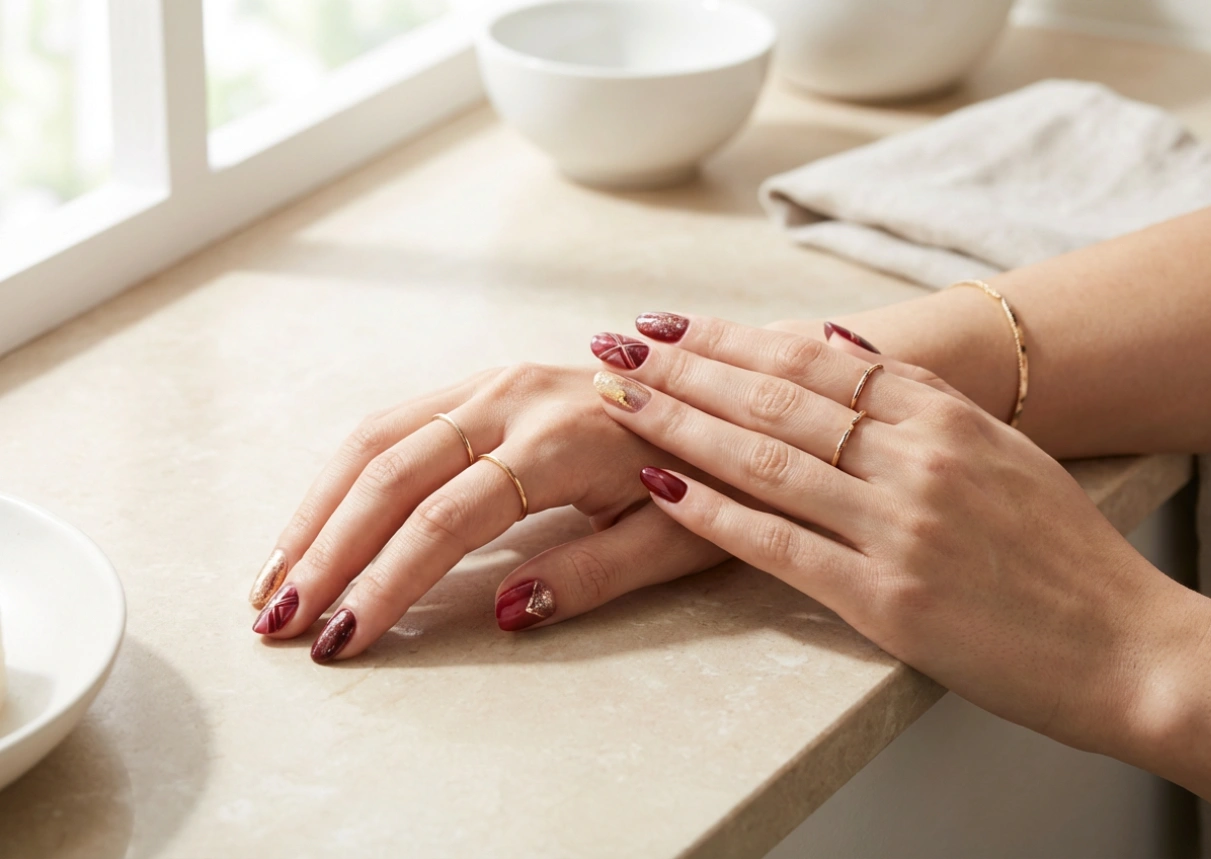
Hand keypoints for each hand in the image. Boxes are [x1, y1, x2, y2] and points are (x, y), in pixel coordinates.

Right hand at [249, 364, 729, 660]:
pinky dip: (345, 476)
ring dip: (317, 510)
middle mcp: (512, 397)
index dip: (389, 582)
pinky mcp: (482, 384)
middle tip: (277, 622)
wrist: (729, 395)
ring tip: (272, 581)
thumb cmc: (713, 475)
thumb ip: (589, 576)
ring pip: (376, 439)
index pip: (449, 519)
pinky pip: (395, 424)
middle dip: (327, 550)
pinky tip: (316, 524)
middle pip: (391, 473)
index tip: (344, 639)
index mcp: (561, 439)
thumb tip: (504, 614)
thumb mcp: (673, 540)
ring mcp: (492, 382)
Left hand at [589, 313, 1209, 756]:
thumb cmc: (1063, 551)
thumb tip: (843, 337)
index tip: (668, 324)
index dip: (729, 338)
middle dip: (684, 370)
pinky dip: (715, 513)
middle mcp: (916, 459)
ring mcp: (898, 527)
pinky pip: (781, 543)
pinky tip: (660, 489)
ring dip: (681, 425)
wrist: (1130, 647)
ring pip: (767, 458)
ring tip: (618, 400)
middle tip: (616, 347)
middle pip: (776, 397)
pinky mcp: (886, 599)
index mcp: (945, 418)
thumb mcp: (1003, 448)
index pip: (813, 360)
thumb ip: (921, 395)